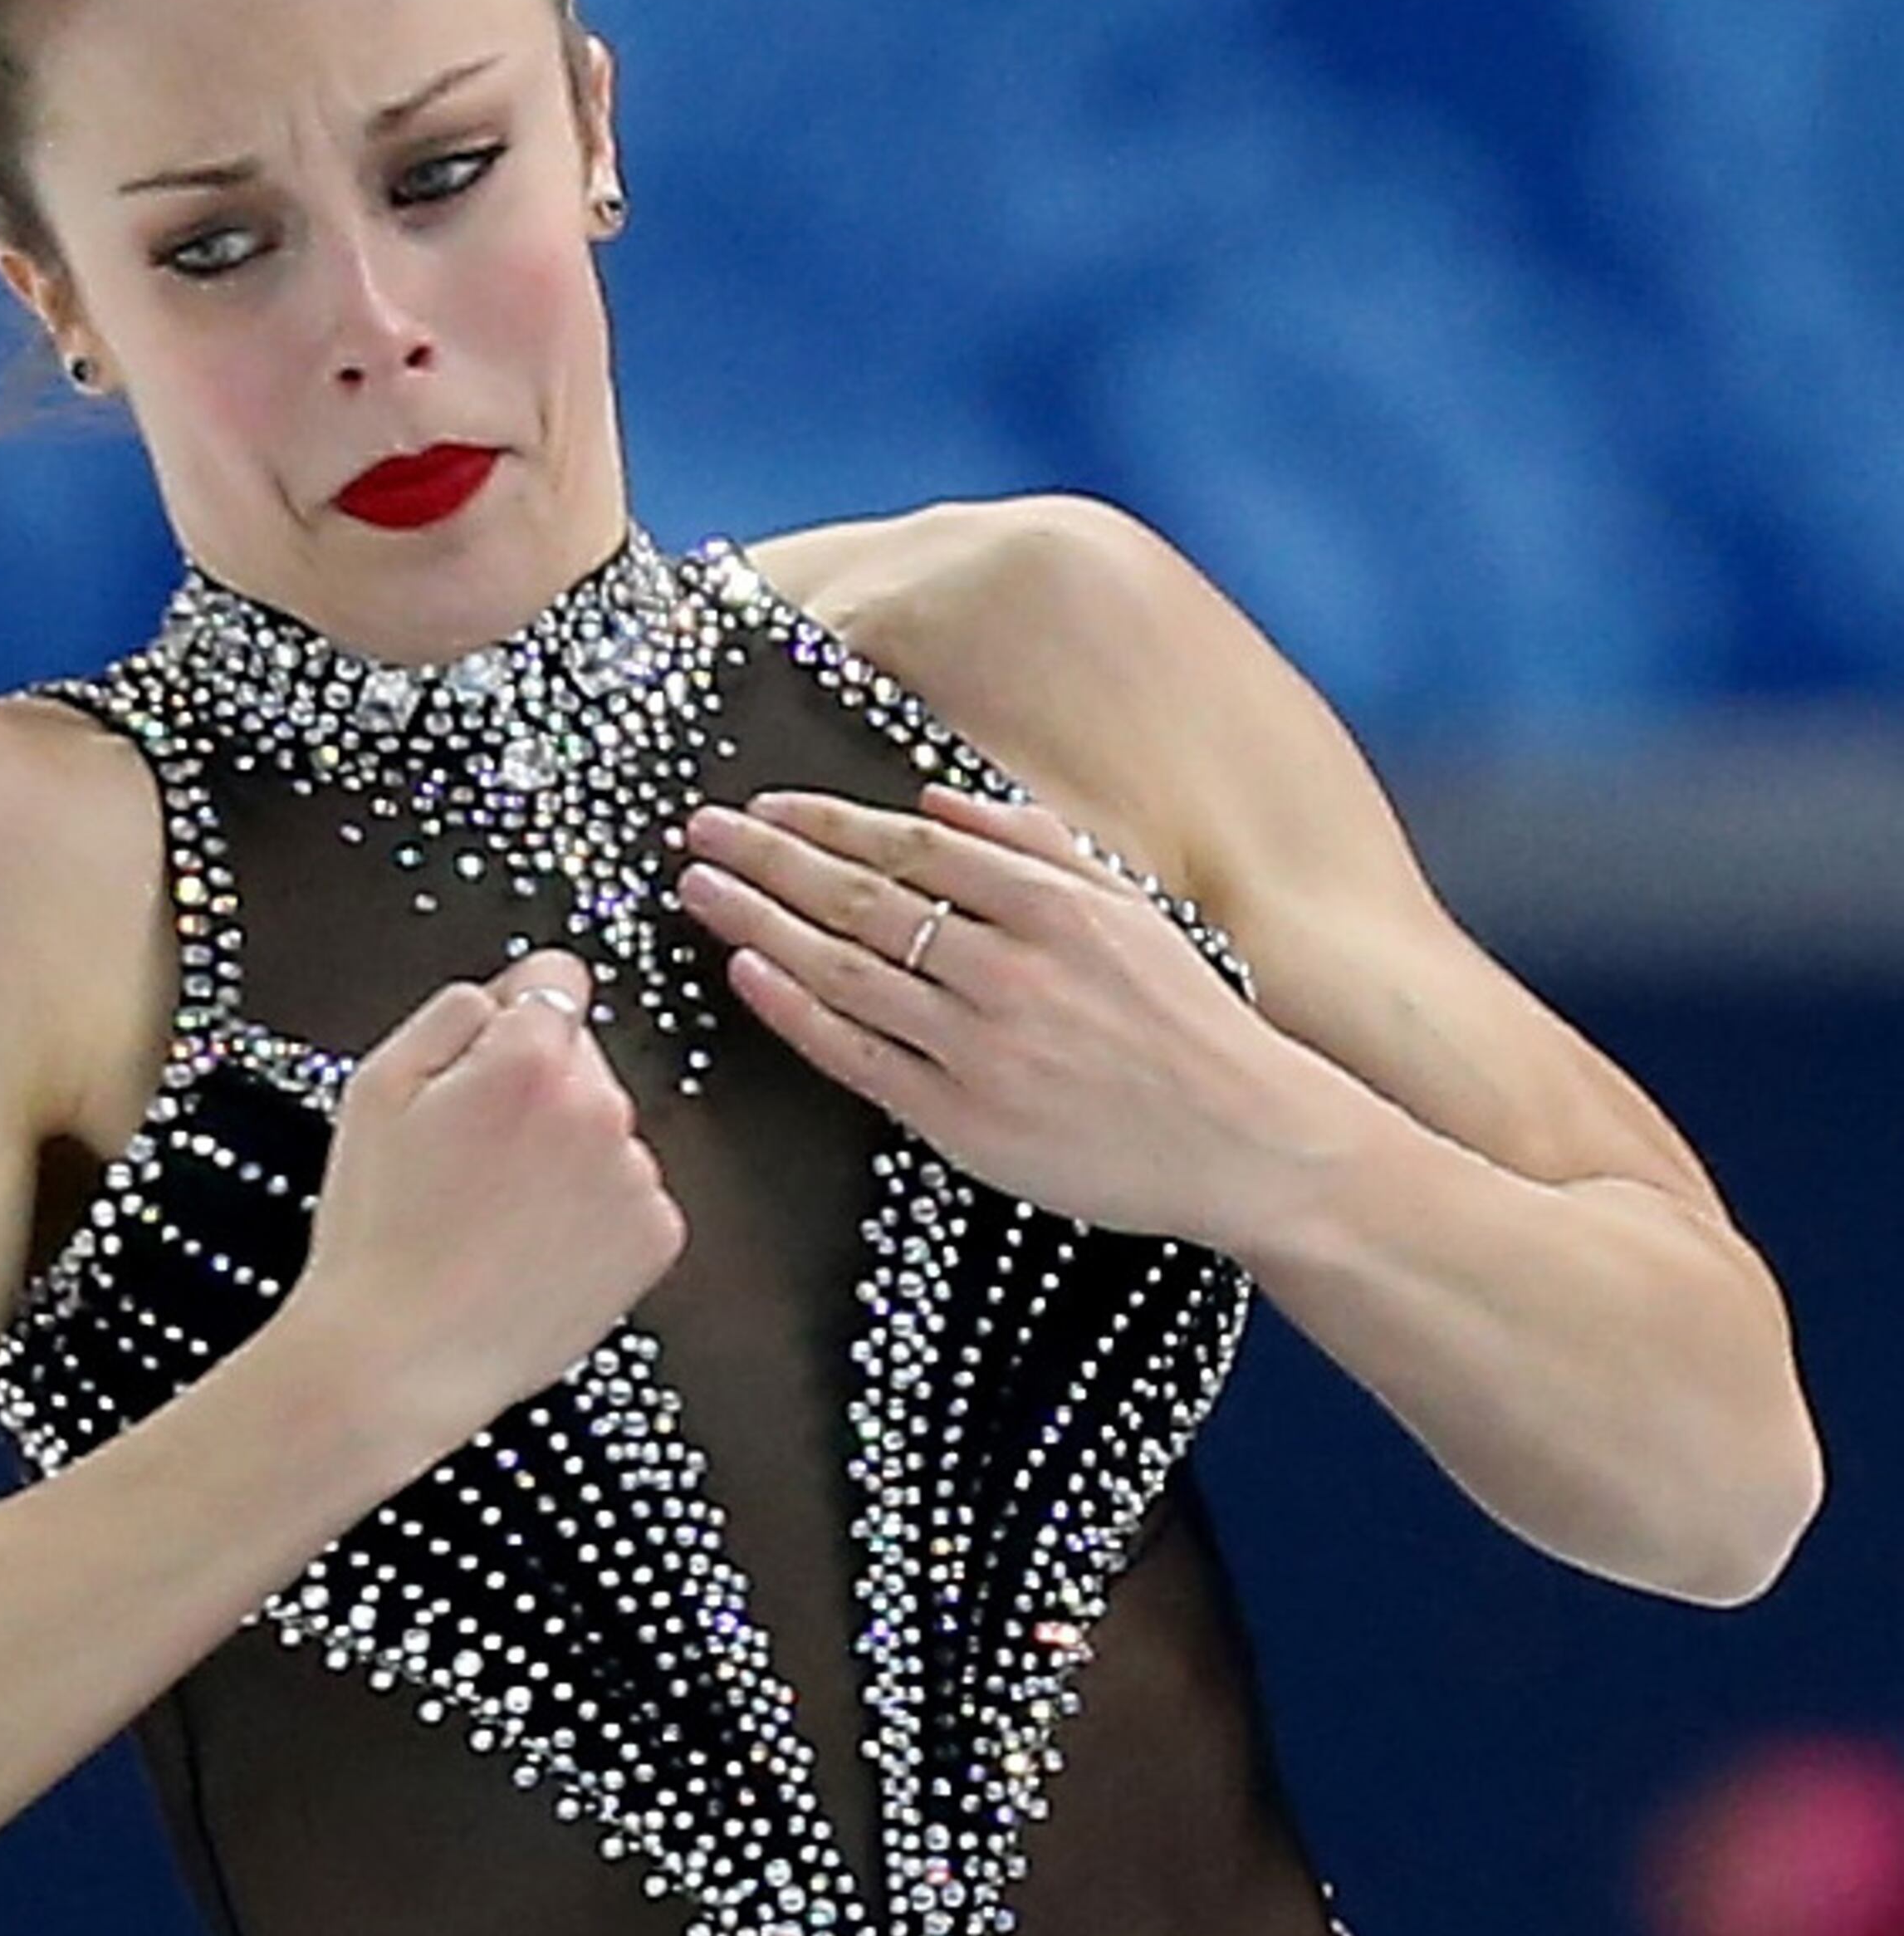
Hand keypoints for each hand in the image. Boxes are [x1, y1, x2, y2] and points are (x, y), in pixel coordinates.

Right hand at [287, 945, 688, 1462]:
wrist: (400, 1360)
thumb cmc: (379, 1234)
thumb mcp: (377, 1088)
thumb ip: (453, 1013)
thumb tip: (507, 993)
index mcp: (531, 1060)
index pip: (556, 981)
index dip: (512, 1018)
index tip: (486, 1066)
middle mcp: (600, 1108)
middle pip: (582, 1062)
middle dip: (537, 1093)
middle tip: (471, 1162)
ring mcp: (636, 1176)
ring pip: (605, 1133)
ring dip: (567, 1158)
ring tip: (496, 1218)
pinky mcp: (655, 1238)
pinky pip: (629, 1199)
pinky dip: (592, 1218)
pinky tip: (532, 1251)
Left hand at [673, 779, 1309, 1239]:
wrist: (1239, 1137)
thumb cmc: (1183, 1021)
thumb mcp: (1127, 908)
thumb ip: (1035, 845)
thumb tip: (938, 798)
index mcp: (1053, 905)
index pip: (912, 846)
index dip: (826, 823)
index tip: (763, 808)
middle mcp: (1009, 967)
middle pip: (862, 899)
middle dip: (768, 860)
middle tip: (696, 833)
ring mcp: (980, 1046)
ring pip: (847, 971)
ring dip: (759, 925)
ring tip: (697, 893)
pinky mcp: (961, 1119)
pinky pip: (858, 1056)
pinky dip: (797, 1011)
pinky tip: (746, 974)